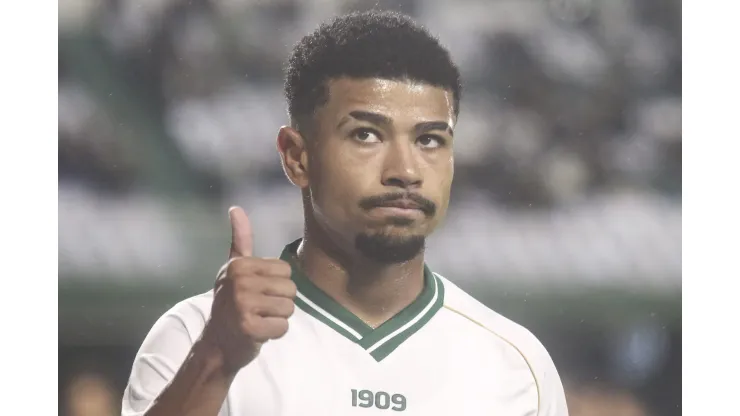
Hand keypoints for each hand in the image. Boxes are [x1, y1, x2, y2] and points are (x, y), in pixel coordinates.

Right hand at [201, 206, 295, 371]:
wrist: (217, 343)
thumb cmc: (232, 304)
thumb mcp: (234, 268)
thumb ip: (240, 239)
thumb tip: (235, 208)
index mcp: (239, 265)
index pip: (286, 270)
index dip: (277, 285)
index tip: (257, 293)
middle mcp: (239, 281)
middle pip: (290, 289)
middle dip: (280, 303)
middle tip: (259, 309)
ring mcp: (242, 304)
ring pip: (289, 308)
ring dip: (278, 318)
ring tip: (258, 319)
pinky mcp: (248, 327)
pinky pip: (283, 327)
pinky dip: (275, 334)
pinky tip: (258, 332)